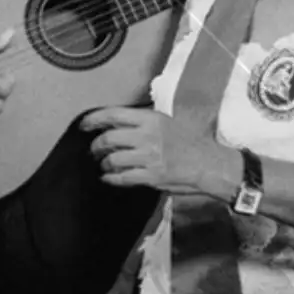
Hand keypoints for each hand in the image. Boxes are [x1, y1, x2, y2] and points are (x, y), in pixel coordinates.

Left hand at [80, 107, 234, 196]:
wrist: (210, 164)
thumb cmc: (191, 141)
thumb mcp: (168, 122)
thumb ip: (144, 123)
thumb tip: (118, 124)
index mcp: (150, 119)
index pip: (113, 114)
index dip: (93, 119)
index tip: (83, 125)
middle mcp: (147, 136)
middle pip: (108, 139)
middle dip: (95, 146)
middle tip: (93, 150)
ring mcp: (148, 157)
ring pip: (112, 159)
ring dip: (104, 163)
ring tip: (104, 164)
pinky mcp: (151, 176)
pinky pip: (122, 178)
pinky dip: (110, 178)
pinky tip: (108, 178)